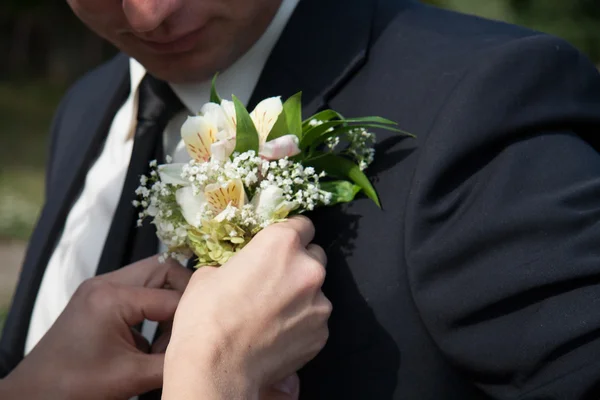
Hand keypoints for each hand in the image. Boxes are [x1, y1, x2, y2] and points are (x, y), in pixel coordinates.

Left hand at [1, 256, 190, 399]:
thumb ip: (172, 361)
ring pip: (152, 277)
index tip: (203, 338)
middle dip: (184, 296)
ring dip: (168, 302)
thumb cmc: (76, 387)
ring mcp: (99, 288)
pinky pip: (137, 291)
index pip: (171, 298)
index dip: (192, 318)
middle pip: (164, 270)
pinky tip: (150, 341)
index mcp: (112, 298)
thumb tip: (204, 350)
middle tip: (191, 327)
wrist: (32, 395)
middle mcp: (106, 283)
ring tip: (167, 339)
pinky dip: (152, 310)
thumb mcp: (132, 377)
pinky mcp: (97, 298)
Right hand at [163, 216, 330, 399]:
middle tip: (275, 282)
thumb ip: (240, 262)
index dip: (292, 234)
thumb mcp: (211, 273)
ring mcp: (320, 303)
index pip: (303, 225)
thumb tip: (244, 269)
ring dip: (301, 296)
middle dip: (299, 265)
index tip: (282, 246)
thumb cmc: (206, 317)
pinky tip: (278, 334)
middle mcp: (308, 268)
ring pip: (316, 291)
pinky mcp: (322, 333)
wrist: (216, 368)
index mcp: (281, 243)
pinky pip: (315, 320)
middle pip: (315, 257)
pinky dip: (302, 324)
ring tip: (274, 314)